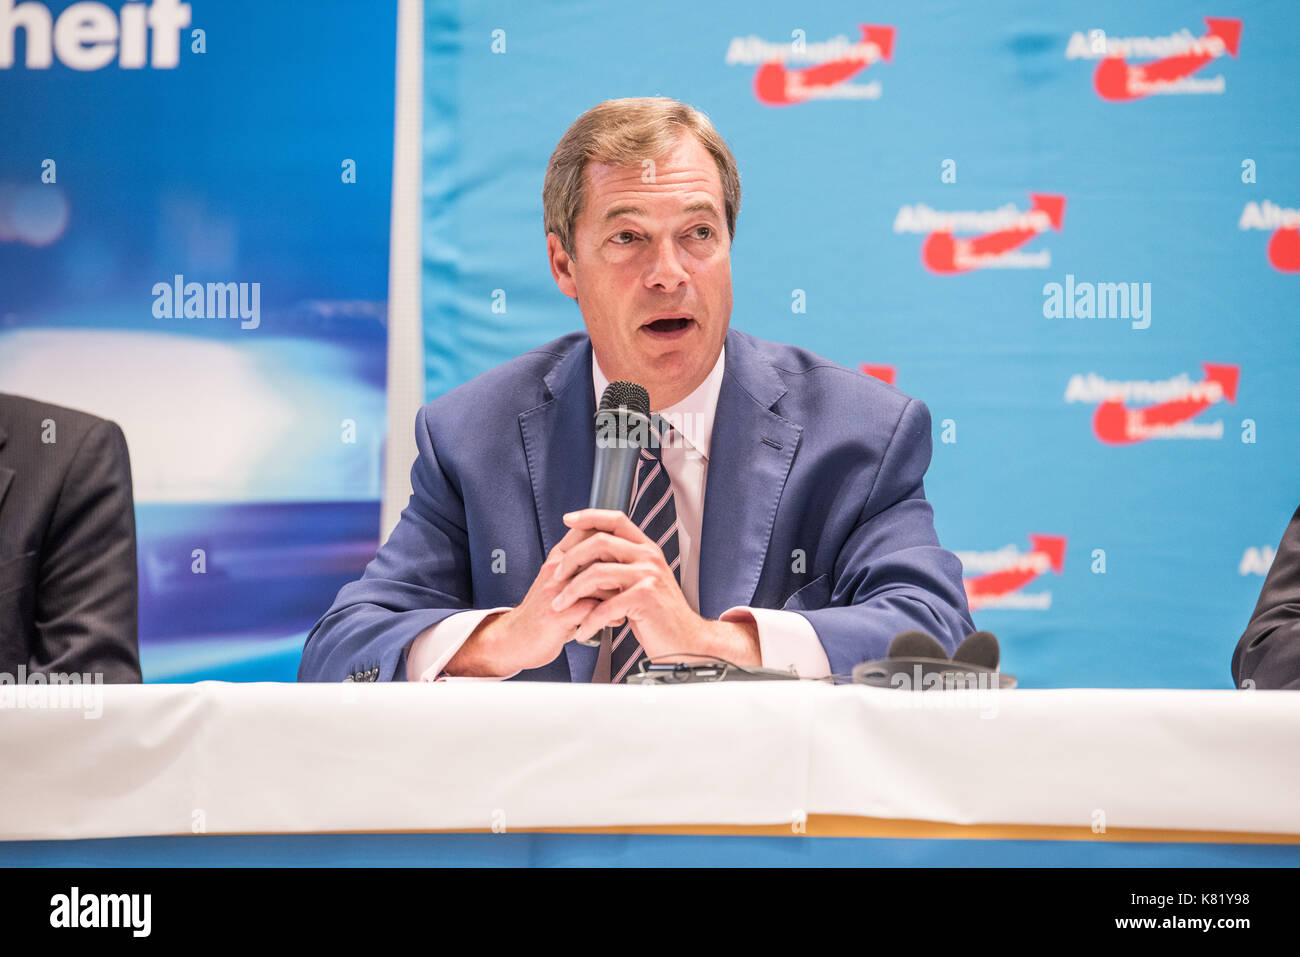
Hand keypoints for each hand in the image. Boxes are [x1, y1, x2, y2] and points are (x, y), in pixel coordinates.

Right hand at [442, 532, 619, 676]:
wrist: (516, 639)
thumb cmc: (542, 612)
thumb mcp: (556, 582)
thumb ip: (578, 568)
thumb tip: (609, 556)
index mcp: (558, 560)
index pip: (586, 530)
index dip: (610, 537)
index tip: (627, 553)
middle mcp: (556, 571)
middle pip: (597, 551)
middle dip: (620, 567)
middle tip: (632, 582)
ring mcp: (557, 591)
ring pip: (600, 579)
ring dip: (619, 593)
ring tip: (625, 604)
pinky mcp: (559, 614)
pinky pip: (595, 608)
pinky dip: (611, 615)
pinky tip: (615, 620)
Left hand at [549, 509, 759, 665]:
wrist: (685, 641)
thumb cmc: (659, 616)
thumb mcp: (642, 582)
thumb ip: (622, 566)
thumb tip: (590, 557)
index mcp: (646, 550)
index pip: (616, 520)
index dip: (590, 516)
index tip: (568, 518)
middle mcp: (649, 557)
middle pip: (600, 542)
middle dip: (571, 559)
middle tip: (556, 576)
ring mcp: (648, 576)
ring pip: (596, 573)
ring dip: (571, 592)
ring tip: (561, 606)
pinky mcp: (645, 598)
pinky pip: (605, 606)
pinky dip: (588, 621)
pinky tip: (582, 630)